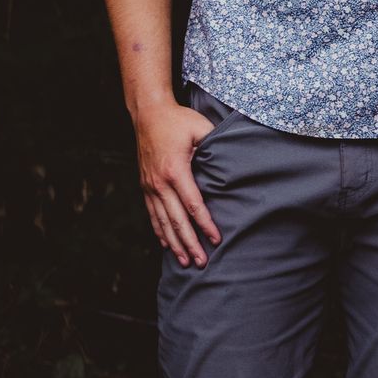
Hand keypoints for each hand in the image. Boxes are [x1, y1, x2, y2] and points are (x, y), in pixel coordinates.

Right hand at [134, 98, 220, 266]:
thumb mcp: (201, 127)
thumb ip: (215, 145)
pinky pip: (152, 215)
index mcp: (176, 170)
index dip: (205, 224)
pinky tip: (167, 245)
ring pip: (162, 222)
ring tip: (185, 261)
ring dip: (175, 244)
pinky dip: (160, 232)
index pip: (193, 205)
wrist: (148, 114)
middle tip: (201, 262)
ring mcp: (150, 186)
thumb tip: (232, 160)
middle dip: (190, 243)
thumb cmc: (178, 120)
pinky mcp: (145, 186)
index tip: (216, 239)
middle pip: (176, 220)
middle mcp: (160, 183)